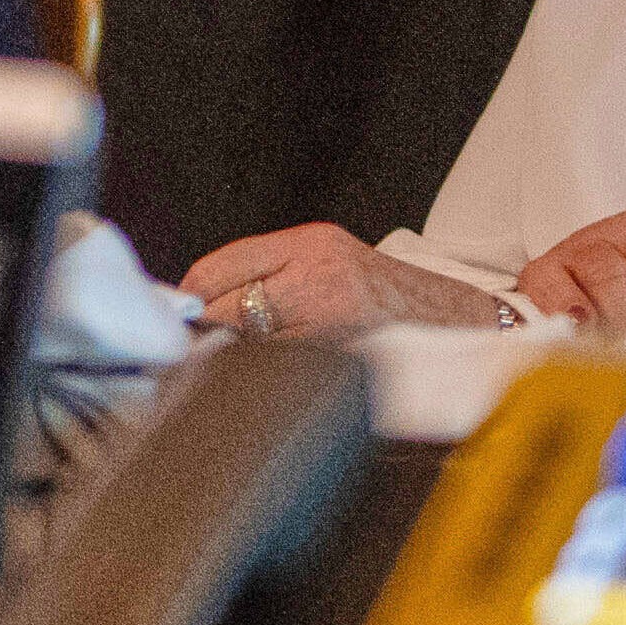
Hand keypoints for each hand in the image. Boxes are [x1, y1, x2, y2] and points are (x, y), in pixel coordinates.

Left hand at [178, 221, 510, 344]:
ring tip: (221, 364)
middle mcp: (320, 277)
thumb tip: (199, 299)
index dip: (191, 293)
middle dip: (205, 329)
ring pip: (250, 345)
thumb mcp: (322, 255)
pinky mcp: (344, 358)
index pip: (223, 267)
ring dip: (229, 357)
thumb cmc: (379, 289)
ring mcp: (333, 320)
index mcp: (309, 244)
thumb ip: (265, 270)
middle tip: (189, 343)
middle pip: (230, 307)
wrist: (449, 318)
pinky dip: (262, 375)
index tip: (176, 310)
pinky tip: (260, 380)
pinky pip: (282, 370)